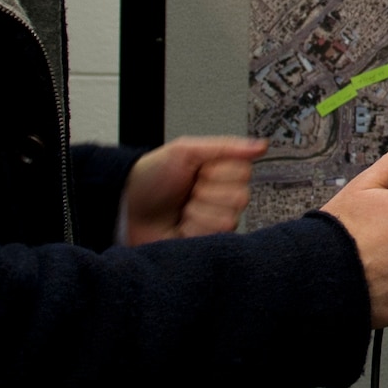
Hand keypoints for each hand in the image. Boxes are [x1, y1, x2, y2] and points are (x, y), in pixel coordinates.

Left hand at [124, 136, 268, 243]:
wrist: (126, 206)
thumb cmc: (150, 176)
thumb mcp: (185, 150)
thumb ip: (225, 147)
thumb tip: (260, 145)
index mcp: (221, 172)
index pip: (244, 172)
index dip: (218, 173)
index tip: (200, 172)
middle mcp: (223, 197)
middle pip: (240, 198)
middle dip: (207, 193)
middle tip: (188, 191)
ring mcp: (215, 221)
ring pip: (228, 219)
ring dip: (198, 213)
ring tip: (182, 210)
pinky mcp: (207, 242)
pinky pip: (215, 237)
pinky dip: (193, 230)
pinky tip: (181, 226)